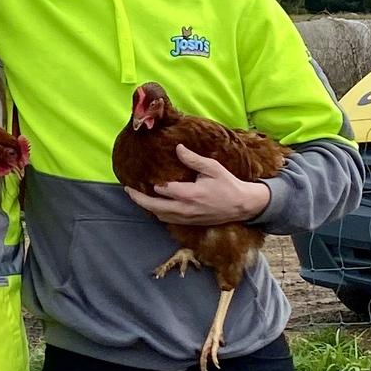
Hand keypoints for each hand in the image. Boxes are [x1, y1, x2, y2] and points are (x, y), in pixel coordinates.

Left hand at [125, 144, 270, 224]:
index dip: (154, 185)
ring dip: (147, 207)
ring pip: (160, 215)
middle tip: (128, 190)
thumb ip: (194, 160)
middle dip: (139, 199)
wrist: (242, 206)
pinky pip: (168, 220)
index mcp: (191, 194)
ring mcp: (187, 218)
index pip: (165, 190)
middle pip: (156, 207)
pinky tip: (153, 206)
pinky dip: (158, 213)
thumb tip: (178, 148)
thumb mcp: (213, 168)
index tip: (143, 177)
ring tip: (137, 197)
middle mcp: (186, 209)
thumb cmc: (228, 184)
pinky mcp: (190, 223)